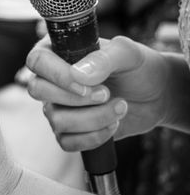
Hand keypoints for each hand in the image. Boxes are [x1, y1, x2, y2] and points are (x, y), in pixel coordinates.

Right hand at [25, 35, 169, 150]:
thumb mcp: (128, 54)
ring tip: (120, 107)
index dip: (58, 75)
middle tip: (107, 94)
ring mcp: (57, 107)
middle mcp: (52, 80)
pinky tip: (113, 125)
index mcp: (58, 53)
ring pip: (56, 120)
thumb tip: (78, 75)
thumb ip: (104, 58)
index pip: (37, 60)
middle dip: (75, 99)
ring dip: (94, 118)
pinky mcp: (68, 131)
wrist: (156, 96)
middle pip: (38, 90)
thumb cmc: (138, 68)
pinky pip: (66, 142)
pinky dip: (94, 137)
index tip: (87, 83)